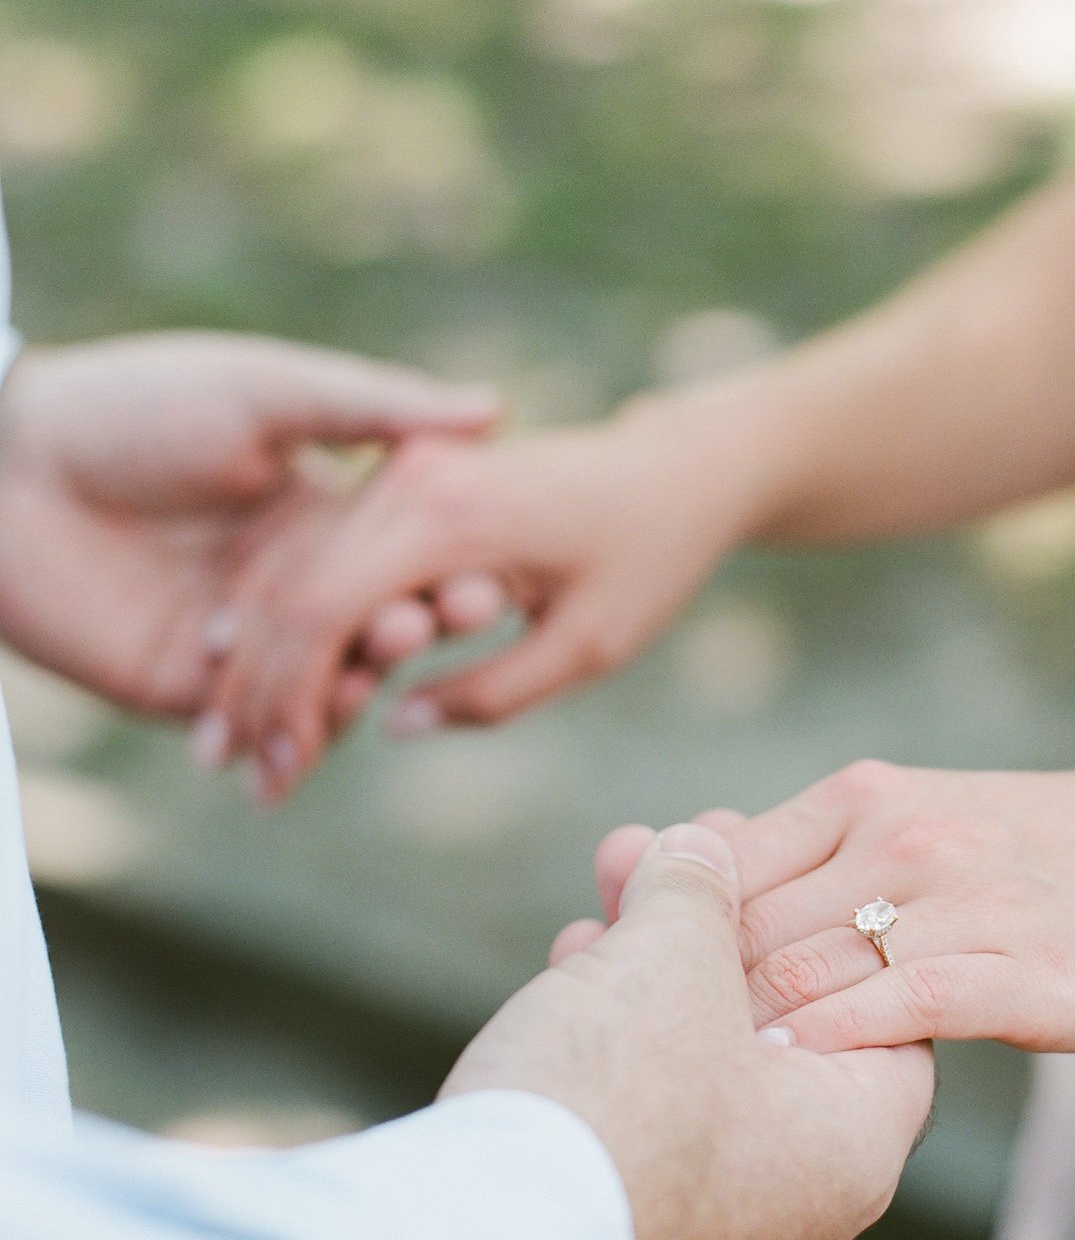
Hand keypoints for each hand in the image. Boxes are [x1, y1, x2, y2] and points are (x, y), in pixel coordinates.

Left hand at [0, 333, 499, 737]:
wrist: (7, 465)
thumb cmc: (140, 404)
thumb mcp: (271, 391)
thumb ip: (377, 409)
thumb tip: (496, 407)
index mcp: (317, 510)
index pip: (401, 556)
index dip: (443, 570)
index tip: (487, 577)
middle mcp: (287, 578)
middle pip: (370, 623)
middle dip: (412, 625)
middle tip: (444, 617)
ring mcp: (241, 637)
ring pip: (321, 682)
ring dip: (359, 682)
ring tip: (378, 663)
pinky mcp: (186, 687)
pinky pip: (255, 724)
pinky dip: (291, 734)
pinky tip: (316, 727)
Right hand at [201, 396, 764, 800]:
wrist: (674, 473)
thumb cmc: (648, 560)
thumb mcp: (588, 646)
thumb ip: (491, 693)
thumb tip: (392, 724)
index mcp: (453, 515)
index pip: (327, 607)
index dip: (290, 696)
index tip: (278, 770)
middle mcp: (411, 477)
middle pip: (293, 586)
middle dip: (256, 684)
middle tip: (237, 771)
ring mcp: (402, 468)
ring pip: (296, 564)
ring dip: (260, 652)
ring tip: (236, 742)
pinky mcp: (403, 476)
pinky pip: (326, 548)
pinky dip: (291, 615)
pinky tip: (262, 679)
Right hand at [441, 823, 934, 1239]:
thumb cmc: (615, 1098)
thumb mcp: (674, 955)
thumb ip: (701, 887)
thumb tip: (704, 844)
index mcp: (852, 1143)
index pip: (885, 1004)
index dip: (824, 909)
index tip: (767, 847)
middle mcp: (801, 1205)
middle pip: (781, 1024)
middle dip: (718, 922)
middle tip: (677, 844)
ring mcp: (713, 1234)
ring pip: (702, 1062)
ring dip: (654, 962)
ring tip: (613, 875)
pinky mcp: (629, 1239)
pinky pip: (645, 1114)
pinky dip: (615, 1033)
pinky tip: (572, 961)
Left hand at [595, 760, 1074, 1055]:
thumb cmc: (1051, 855)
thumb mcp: (927, 818)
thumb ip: (824, 854)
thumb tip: (709, 891)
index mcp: (864, 798)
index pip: (724, 864)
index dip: (657, 930)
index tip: (602, 981)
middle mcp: (898, 838)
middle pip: (747, 925)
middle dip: (673, 993)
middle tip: (609, 1051)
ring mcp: (957, 902)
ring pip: (806, 970)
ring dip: (735, 1033)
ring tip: (674, 1092)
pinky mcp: (1013, 974)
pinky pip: (895, 1012)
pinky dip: (827, 1049)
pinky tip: (785, 1087)